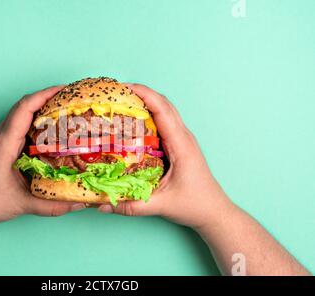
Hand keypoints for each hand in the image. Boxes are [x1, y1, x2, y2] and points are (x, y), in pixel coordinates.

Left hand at [0, 86, 85, 228]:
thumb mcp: (23, 205)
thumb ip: (53, 206)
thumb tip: (80, 204)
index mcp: (4, 144)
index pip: (24, 109)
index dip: (44, 95)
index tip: (64, 90)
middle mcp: (0, 136)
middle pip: (24, 105)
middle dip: (48, 97)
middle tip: (71, 98)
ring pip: (21, 113)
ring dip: (41, 107)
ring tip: (65, 108)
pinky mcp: (1, 144)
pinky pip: (20, 124)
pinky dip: (36, 119)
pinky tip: (50, 128)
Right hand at [98, 84, 235, 229]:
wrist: (214, 212)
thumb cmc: (194, 205)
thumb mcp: (161, 205)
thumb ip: (131, 205)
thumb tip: (101, 205)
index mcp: (181, 145)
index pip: (162, 110)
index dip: (144, 94)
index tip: (124, 88)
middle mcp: (183, 137)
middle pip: (164, 104)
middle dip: (141, 93)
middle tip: (117, 92)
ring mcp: (183, 140)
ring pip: (165, 111)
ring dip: (146, 102)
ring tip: (123, 102)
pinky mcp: (180, 146)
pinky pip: (165, 123)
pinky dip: (150, 115)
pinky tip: (135, 122)